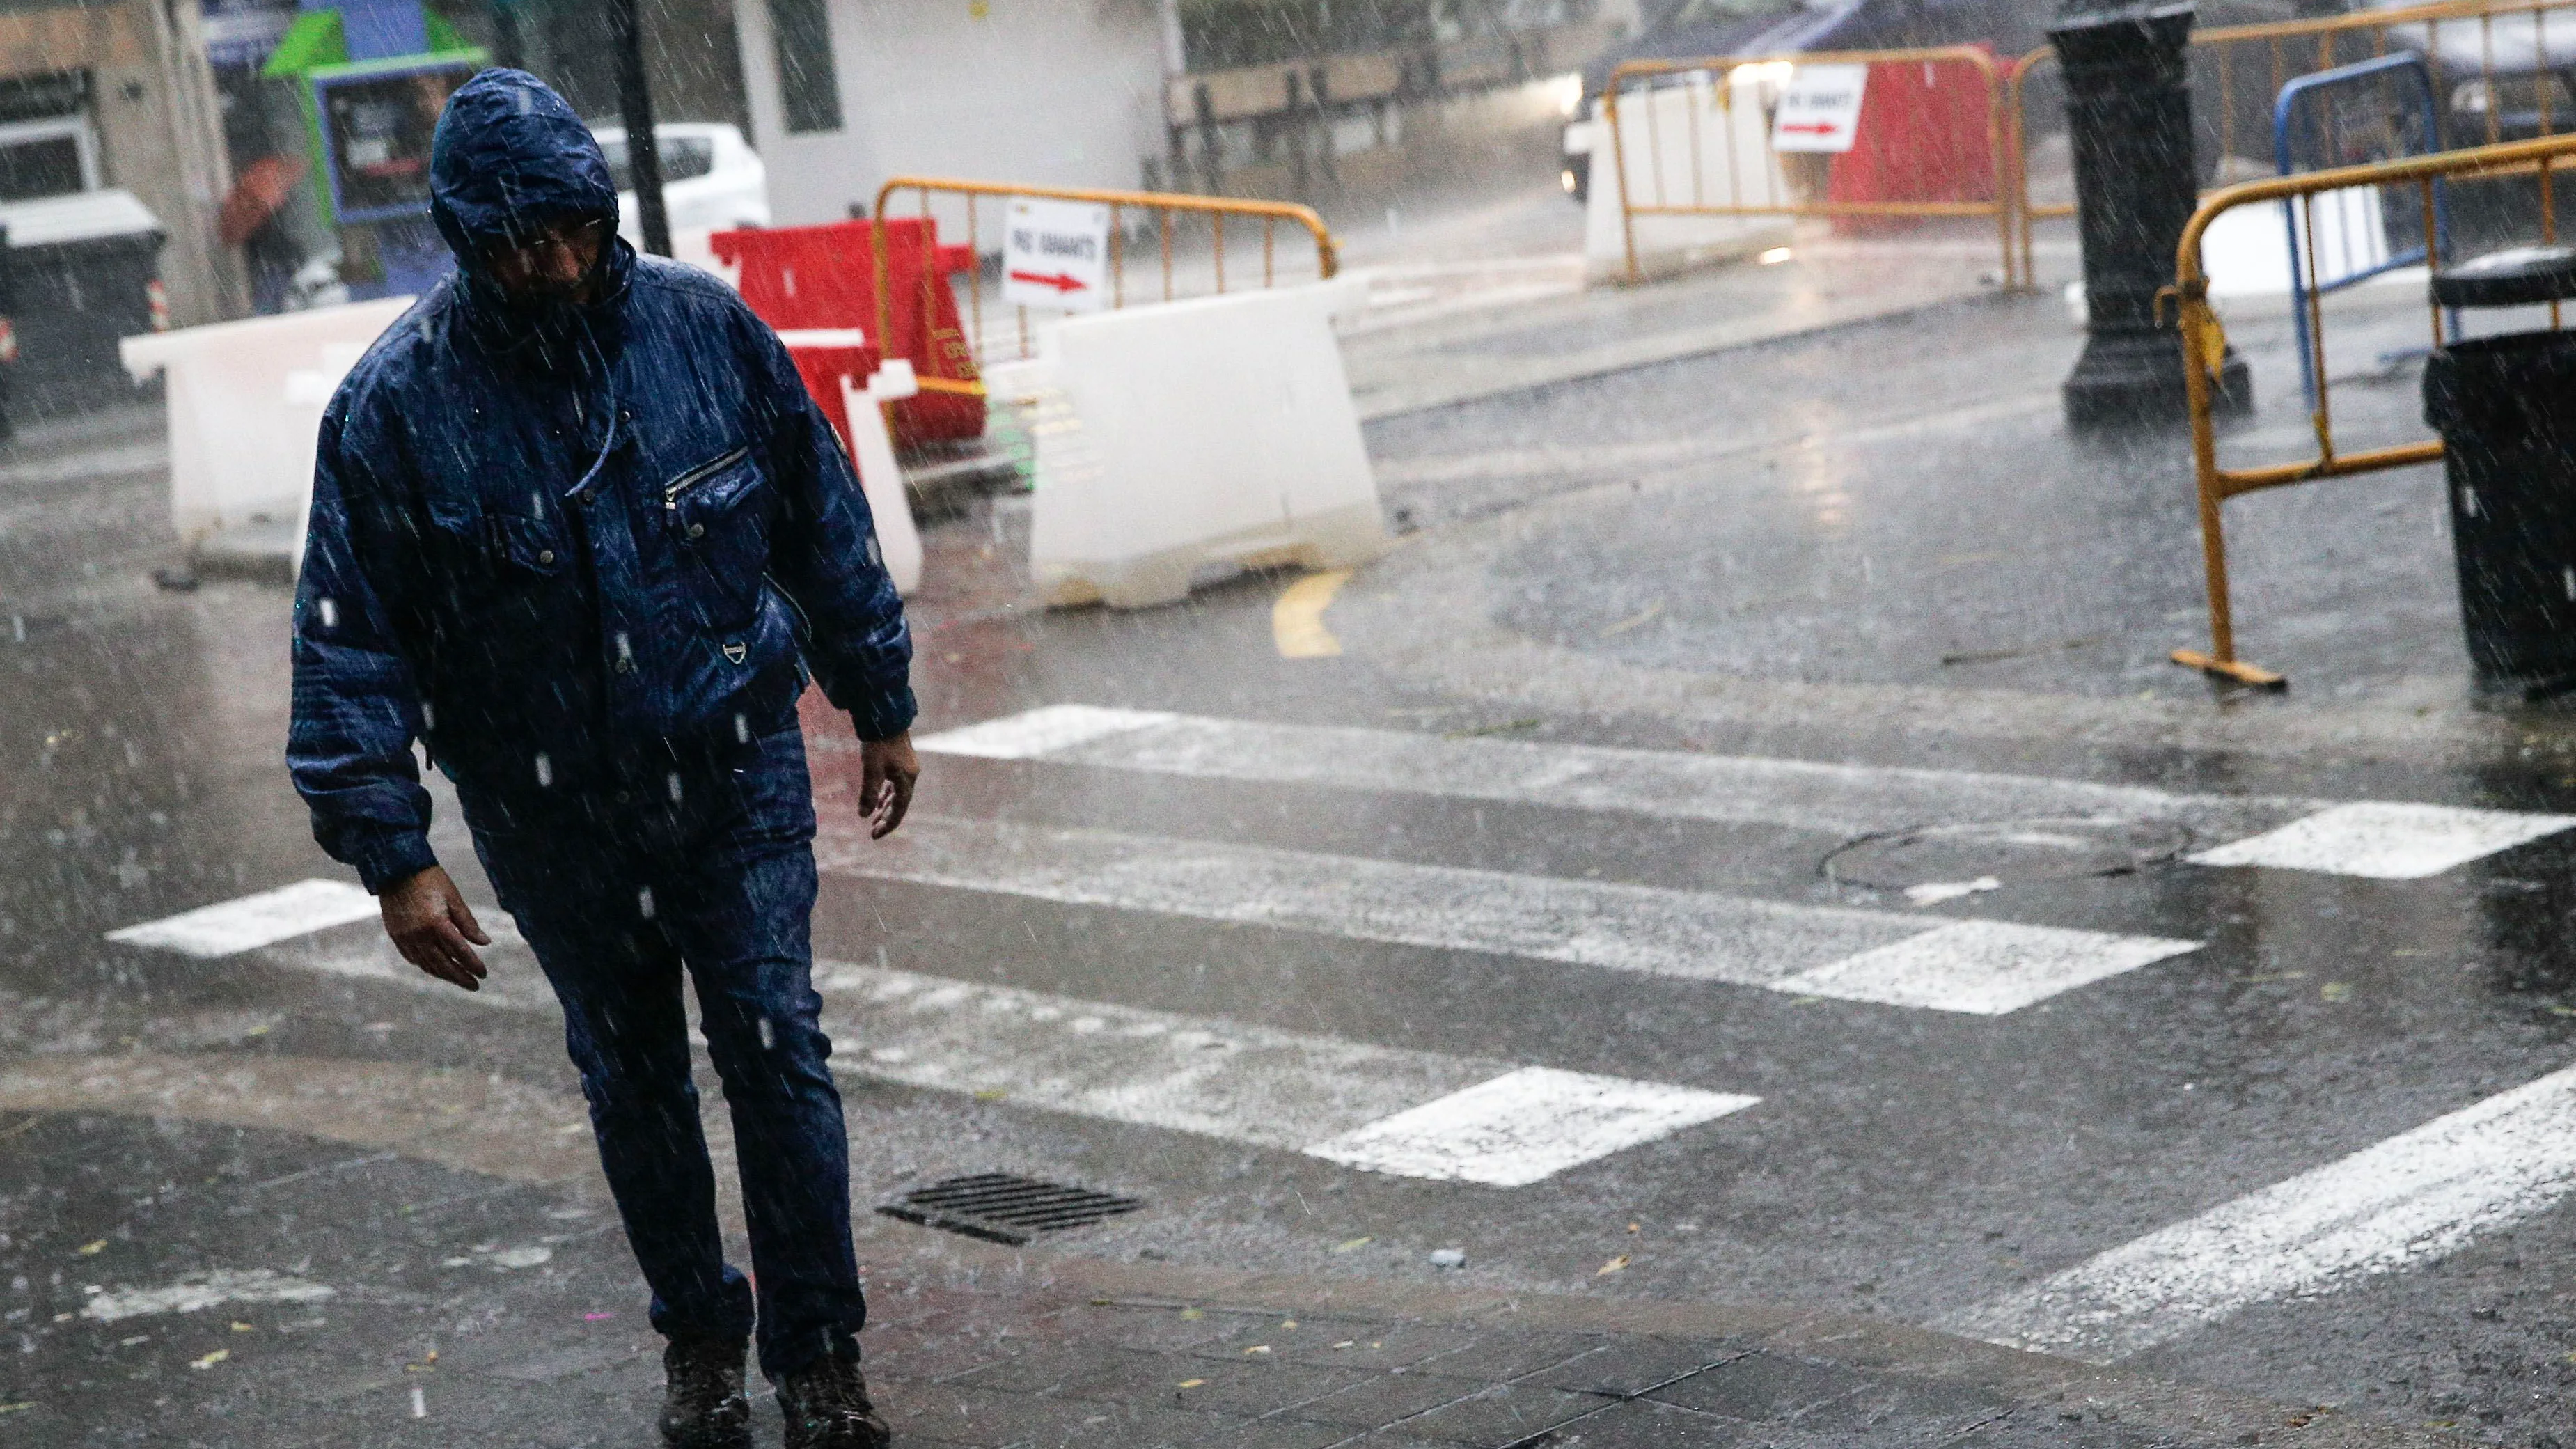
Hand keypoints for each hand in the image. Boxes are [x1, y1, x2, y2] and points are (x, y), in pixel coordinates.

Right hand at [381, 865, 490, 991]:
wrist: (396, 869)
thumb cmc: (430, 880)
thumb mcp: (453, 897)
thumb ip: (468, 923)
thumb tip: (485, 943)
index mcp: (436, 923)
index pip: (459, 951)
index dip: (473, 965)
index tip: (483, 974)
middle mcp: (419, 934)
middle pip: (443, 964)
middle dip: (460, 977)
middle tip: (475, 985)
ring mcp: (405, 937)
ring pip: (427, 964)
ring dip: (444, 974)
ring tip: (459, 979)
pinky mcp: (396, 935)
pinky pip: (412, 958)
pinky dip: (426, 966)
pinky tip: (436, 969)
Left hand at [858, 730, 918, 838]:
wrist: (885, 717)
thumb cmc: (879, 743)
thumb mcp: (871, 770)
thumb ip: (868, 793)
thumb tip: (863, 815)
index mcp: (907, 780)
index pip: (899, 810)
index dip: (888, 825)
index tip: (874, 836)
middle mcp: (910, 776)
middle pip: (900, 804)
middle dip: (886, 818)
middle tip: (873, 831)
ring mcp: (906, 768)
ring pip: (897, 794)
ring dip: (886, 807)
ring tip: (874, 817)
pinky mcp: (900, 762)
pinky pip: (895, 784)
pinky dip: (886, 794)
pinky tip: (878, 798)